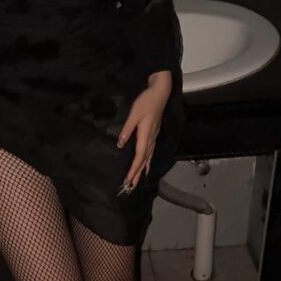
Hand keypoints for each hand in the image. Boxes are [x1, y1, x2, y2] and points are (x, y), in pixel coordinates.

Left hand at [116, 71, 171, 193]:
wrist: (160, 93)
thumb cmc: (146, 102)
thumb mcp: (134, 115)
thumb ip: (127, 130)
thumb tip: (120, 144)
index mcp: (145, 136)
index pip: (138, 157)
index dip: (133, 170)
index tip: (127, 180)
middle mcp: (150, 140)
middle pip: (143, 161)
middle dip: (136, 175)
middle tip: (129, 188)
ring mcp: (153, 138)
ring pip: (147, 159)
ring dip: (141, 171)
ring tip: (136, 182)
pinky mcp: (153, 135)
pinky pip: (150, 153)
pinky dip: (146, 162)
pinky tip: (145, 167)